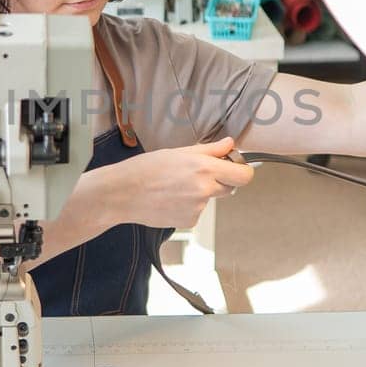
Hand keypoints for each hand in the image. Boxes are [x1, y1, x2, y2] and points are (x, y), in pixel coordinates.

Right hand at [97, 137, 254, 229]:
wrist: (122, 194)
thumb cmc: (144, 169)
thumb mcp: (178, 152)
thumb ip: (209, 150)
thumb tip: (230, 144)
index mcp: (203, 168)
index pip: (243, 175)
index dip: (242, 170)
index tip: (235, 167)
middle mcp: (204, 190)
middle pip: (230, 187)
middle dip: (220, 180)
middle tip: (196, 174)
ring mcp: (198, 208)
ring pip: (210, 199)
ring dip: (200, 193)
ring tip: (174, 187)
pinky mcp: (189, 221)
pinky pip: (197, 211)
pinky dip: (188, 206)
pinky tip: (170, 199)